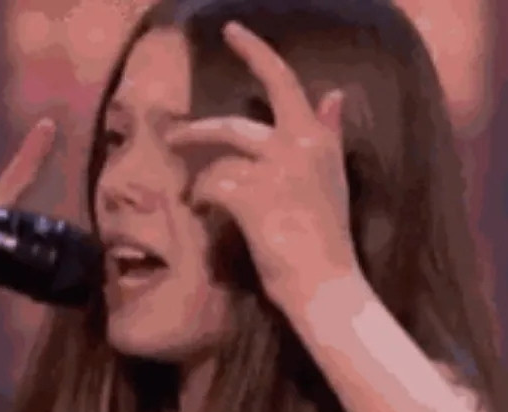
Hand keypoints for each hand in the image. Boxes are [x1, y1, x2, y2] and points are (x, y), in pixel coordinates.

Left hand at [165, 21, 361, 314]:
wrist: (327, 284)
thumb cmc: (328, 240)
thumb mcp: (333, 181)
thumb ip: (330, 137)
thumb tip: (334, 95)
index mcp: (318, 141)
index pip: (285, 83)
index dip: (256, 53)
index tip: (231, 31)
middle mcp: (297, 147)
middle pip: (235, 126)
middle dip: (198, 131)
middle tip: (173, 137)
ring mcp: (273, 172)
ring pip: (219, 161)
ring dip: (199, 178)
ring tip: (190, 194)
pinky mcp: (252, 198)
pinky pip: (212, 187)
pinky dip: (202, 199)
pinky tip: (202, 213)